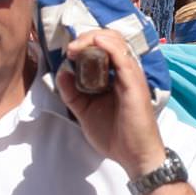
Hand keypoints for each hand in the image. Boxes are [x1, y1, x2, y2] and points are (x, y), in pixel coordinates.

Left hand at [58, 27, 165, 178]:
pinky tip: (97, 43)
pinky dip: (109, 45)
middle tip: (71, 49)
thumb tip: (61, 72)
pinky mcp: (134, 83)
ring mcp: (131, 75)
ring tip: (76, 48)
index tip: (69, 53)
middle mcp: (125, 71)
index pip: (104, 47)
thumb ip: (72, 93)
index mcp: (114, 76)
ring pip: (116, 42)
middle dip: (87, 37)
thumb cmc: (114, 135)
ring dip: (94, 39)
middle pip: (110, 39)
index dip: (85, 43)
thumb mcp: (84, 111)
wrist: (134, 156)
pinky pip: (123, 57)